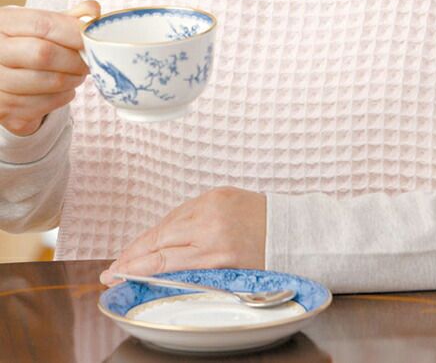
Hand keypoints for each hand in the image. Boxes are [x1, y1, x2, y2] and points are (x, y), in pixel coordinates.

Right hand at [0, 0, 100, 136]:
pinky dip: (63, 96)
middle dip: (75, 60)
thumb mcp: (43, 25)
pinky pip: (46, 104)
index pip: (42, 24)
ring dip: (73, 79)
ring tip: (77, 74)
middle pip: (44, 55)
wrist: (5, 76)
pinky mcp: (4, 111)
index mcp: (2, 23)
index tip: (91, 39)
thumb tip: (93, 10)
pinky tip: (61, 89)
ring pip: (49, 82)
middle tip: (88, 61)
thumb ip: (68, 17)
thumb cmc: (29, 45)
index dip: (73, 32)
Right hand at [100, 187, 266, 285]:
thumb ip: (193, 273)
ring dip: (147, 239)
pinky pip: (182, 210)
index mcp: (216, 252)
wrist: (288, 227)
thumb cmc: (264, 256)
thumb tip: (156, 276)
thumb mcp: (228, 275)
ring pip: (167, 222)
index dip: (134, 269)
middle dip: (132, 255)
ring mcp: (211, 205)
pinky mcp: (215, 193)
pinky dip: (167, 224)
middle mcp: (210, 225)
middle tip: (112, 269)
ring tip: (130, 255)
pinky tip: (156, 236)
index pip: (163, 261)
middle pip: (158, 239)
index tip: (114, 276)